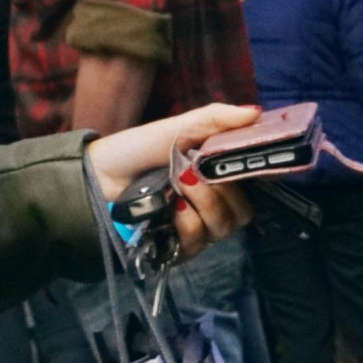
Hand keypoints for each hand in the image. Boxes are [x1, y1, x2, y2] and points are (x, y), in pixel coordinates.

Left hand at [86, 103, 258, 259]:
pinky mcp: (179, 249)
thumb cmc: (136, 151)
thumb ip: (215, 120)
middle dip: (224, 189)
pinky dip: (186, 222)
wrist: (97, 178)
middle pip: (245, 208)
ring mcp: (197, 228)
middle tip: (195, 172)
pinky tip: (168, 209)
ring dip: (203, 203)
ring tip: (176, 187)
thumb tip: (256, 112)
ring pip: (225, 225)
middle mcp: (213, 204)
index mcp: (218, 174)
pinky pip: (199, 241)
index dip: (266, 174)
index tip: (265, 163)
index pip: (257, 180)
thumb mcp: (176, 128)